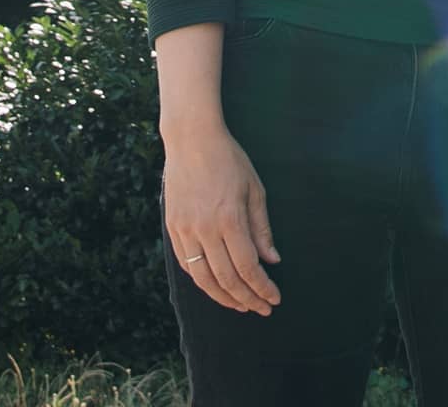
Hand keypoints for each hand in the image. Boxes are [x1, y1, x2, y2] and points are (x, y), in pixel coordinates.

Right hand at [163, 125, 280, 315]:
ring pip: (203, 279)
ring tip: (240, 304)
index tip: (274, 298)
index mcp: (230, 218)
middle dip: (247, 299)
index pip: (248, 267)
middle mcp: (205, 228)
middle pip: (227, 279)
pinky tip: (215, 284)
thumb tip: (272, 261)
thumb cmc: (228, 159)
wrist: (191, 138)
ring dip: (224, 297)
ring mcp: (185, 229)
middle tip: (261, 308)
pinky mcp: (173, 227)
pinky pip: (186, 264)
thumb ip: (261, 228)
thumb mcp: (254, 188)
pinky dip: (202, 280)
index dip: (263, 288)